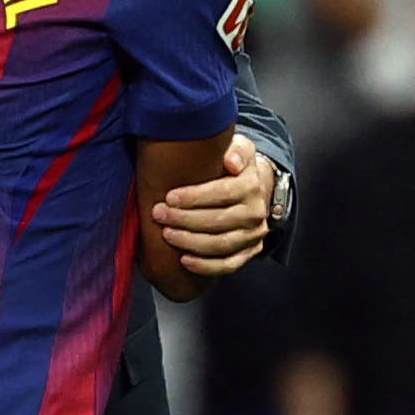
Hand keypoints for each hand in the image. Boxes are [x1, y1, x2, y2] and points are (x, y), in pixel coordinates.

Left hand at [152, 135, 274, 277]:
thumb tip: (230, 162)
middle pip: (219, 220)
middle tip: (158, 215)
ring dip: (191, 242)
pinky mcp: (249, 252)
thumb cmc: (232, 167)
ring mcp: (253, 234)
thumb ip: (236, 149)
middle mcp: (256, 212)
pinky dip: (206, 266)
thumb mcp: (238, 148)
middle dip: (185, 219)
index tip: (169, 197)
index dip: (194, 197)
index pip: (223, 193)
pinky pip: (229, 265)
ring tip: (166, 234)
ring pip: (221, 244)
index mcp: (252, 185)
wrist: (251, 187)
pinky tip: (184, 260)